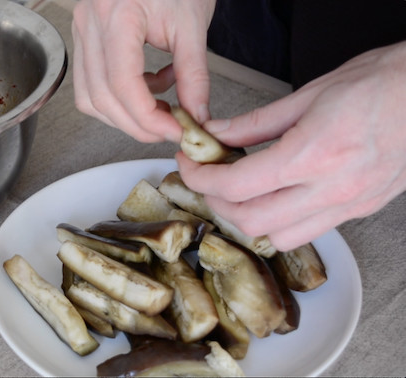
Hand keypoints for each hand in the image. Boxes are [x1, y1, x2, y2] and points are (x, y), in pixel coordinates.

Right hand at [72, 0, 215, 142]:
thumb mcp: (192, 26)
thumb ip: (194, 76)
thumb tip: (196, 115)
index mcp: (117, 15)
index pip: (122, 84)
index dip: (147, 117)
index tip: (174, 130)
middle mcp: (90, 23)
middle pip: (102, 97)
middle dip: (138, 124)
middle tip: (169, 129)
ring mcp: (82, 31)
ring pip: (90, 97)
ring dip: (125, 115)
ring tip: (160, 106)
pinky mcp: (85, 39)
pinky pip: (90, 85)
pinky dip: (117, 99)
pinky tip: (146, 87)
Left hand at [177, 41, 405, 250]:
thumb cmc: (380, 83)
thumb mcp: (308, 94)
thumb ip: (254, 123)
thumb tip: (215, 135)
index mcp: (313, 154)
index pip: (236, 185)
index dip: (200, 179)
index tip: (189, 165)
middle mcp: (331, 189)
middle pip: (249, 220)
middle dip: (215, 201)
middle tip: (205, 177)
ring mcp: (348, 205)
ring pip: (276, 237)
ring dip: (246, 218)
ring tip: (236, 191)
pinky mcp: (359, 210)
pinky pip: (306, 233)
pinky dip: (278, 224)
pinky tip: (272, 200)